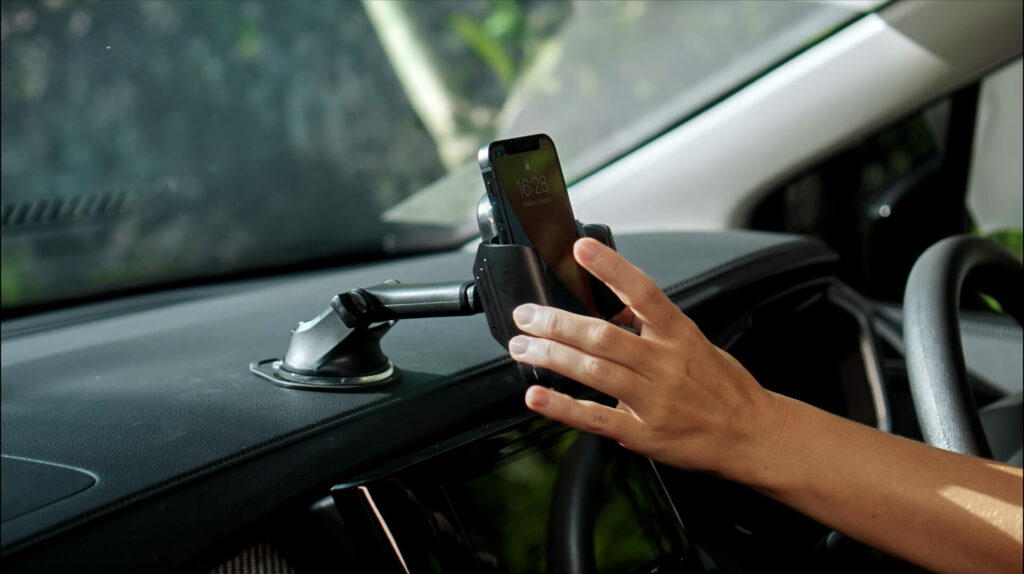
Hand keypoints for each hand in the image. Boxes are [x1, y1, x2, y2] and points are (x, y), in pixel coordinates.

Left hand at [508, 238, 784, 477]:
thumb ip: (652, 326)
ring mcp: (654, 400)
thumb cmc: (722, 386)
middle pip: (604, 336)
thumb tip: (611, 304)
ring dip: (552, 356)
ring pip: (594, 372)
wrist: (752, 434)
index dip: (612, 267)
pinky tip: (537, 394)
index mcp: (680, 335)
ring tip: (522, 347)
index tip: (581, 248)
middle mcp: (666, 364)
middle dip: (557, 322)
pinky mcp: (644, 434)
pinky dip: (562, 406)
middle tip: (527, 314)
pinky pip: (595, 418)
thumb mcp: (695, 343)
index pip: (644, 291)